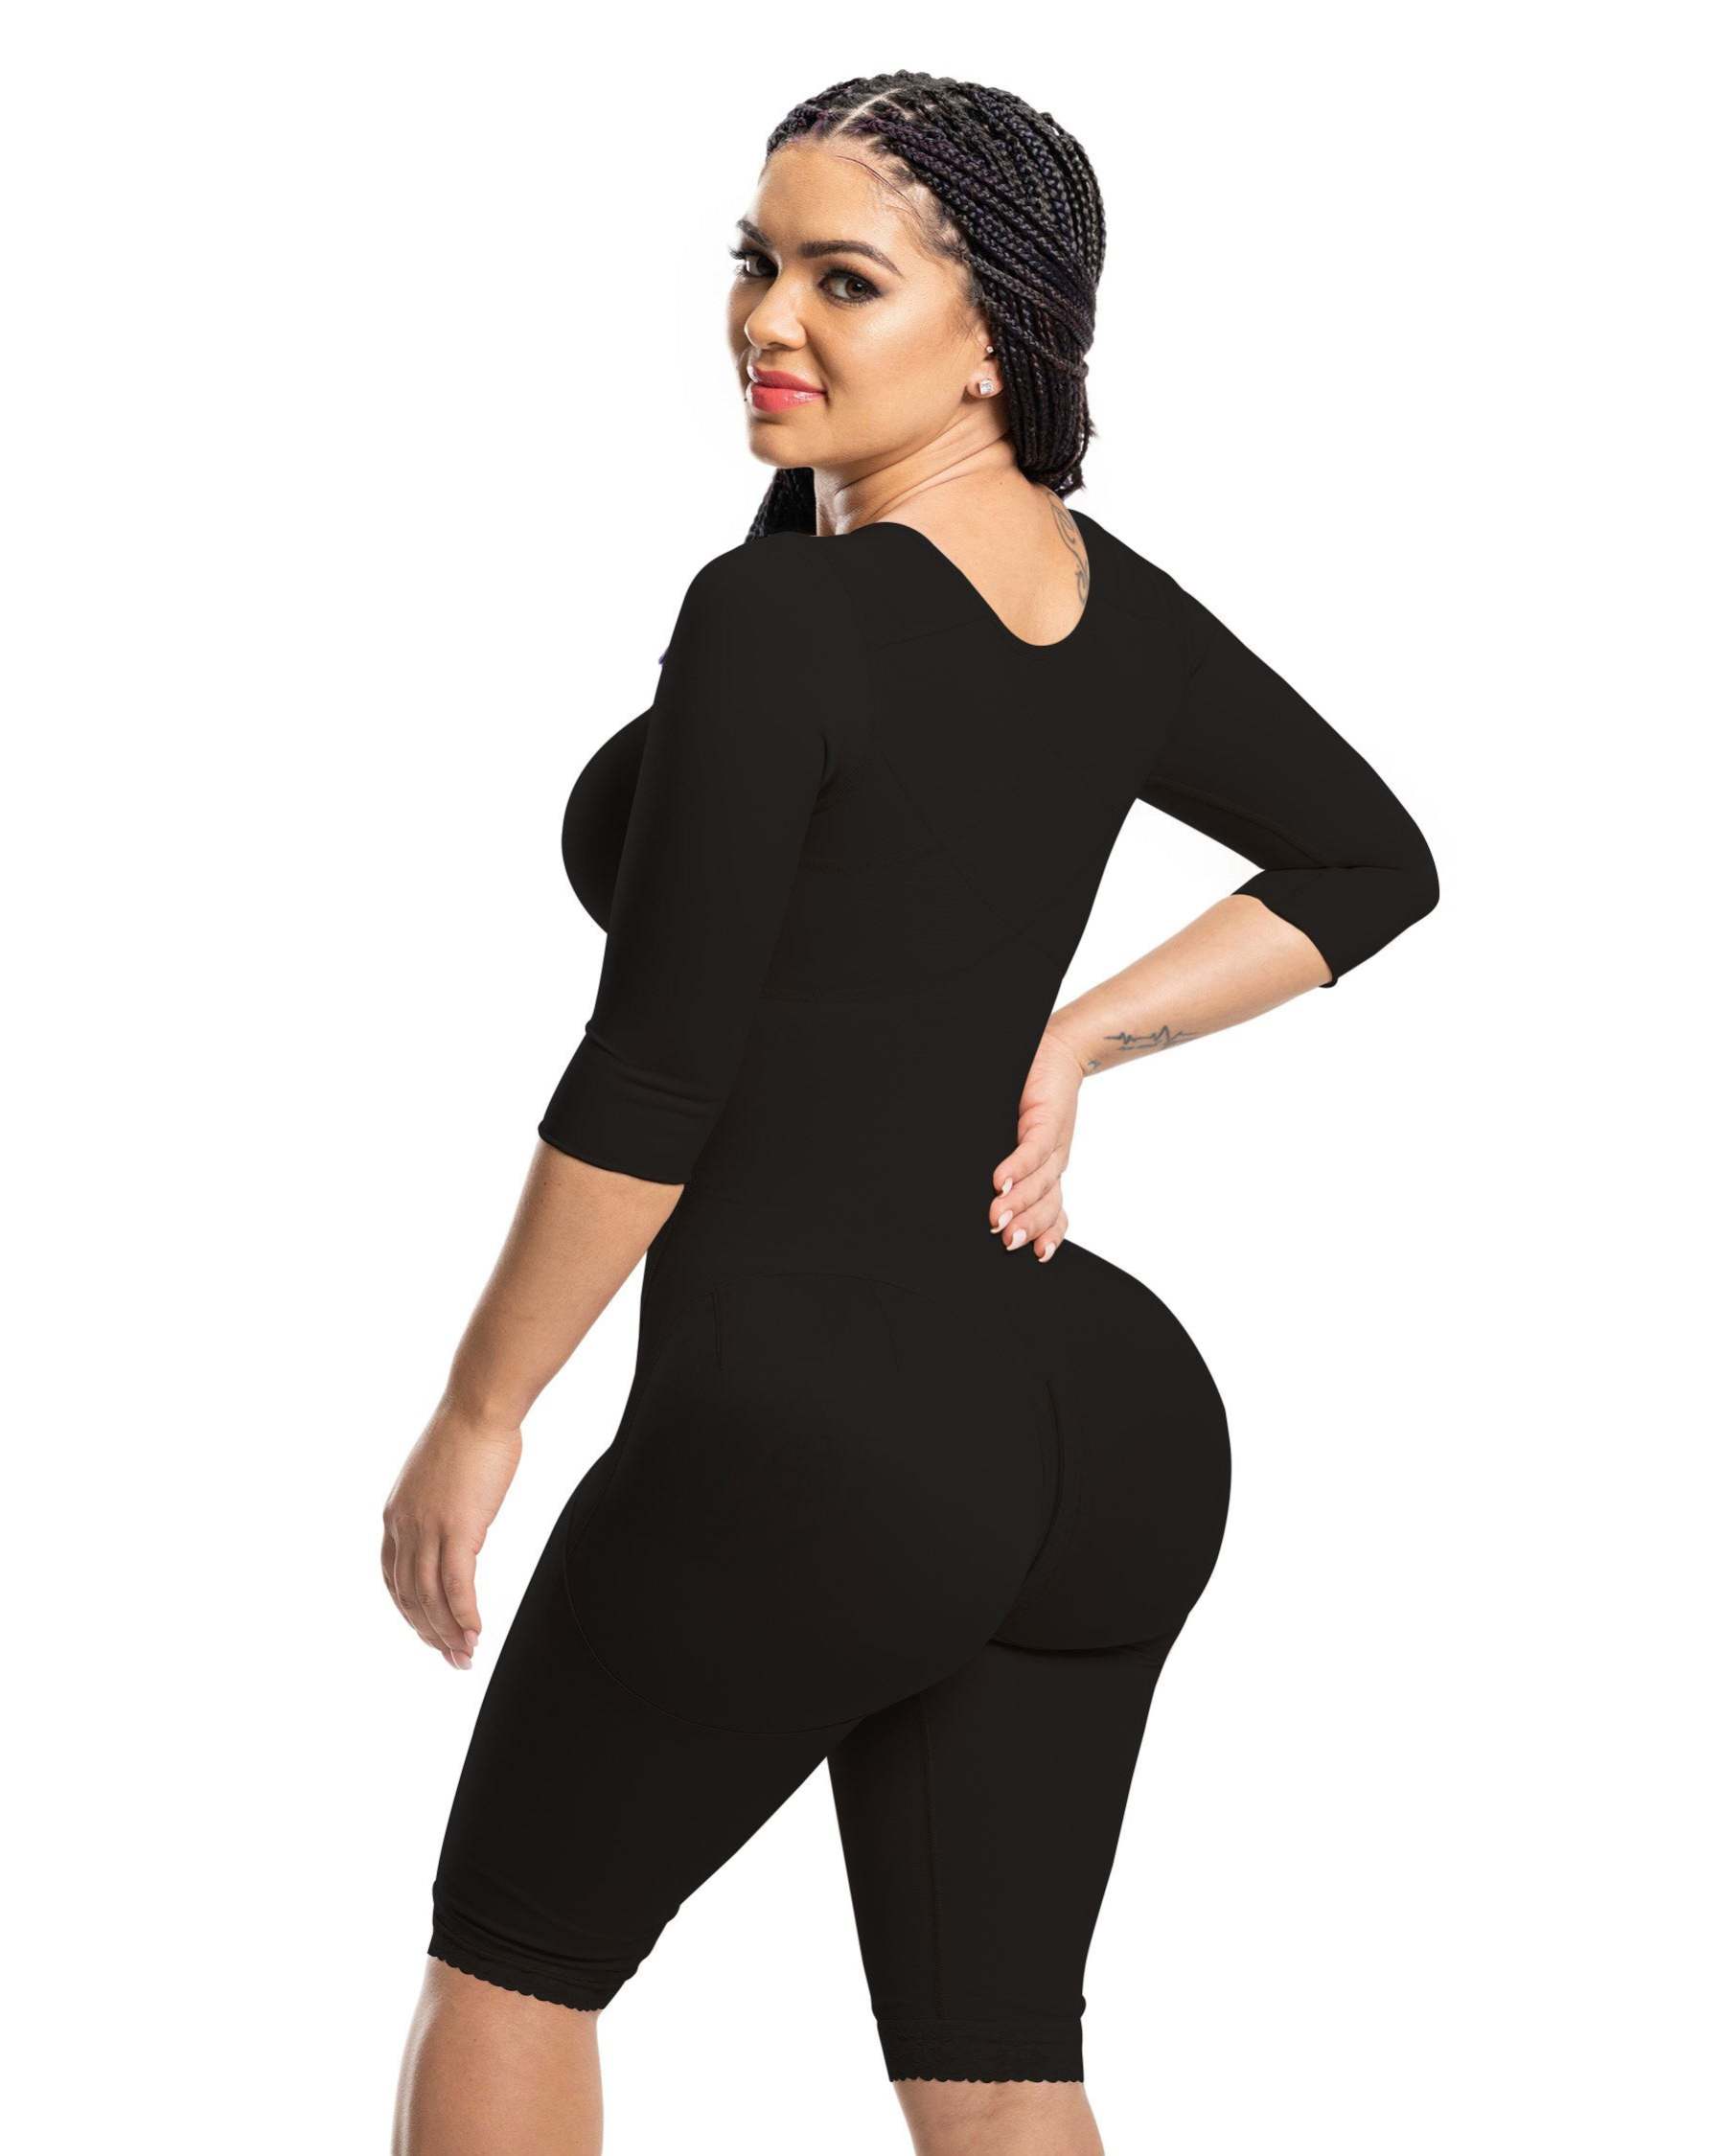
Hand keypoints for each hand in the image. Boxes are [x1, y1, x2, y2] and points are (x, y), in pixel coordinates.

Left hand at [381, 1399, 521, 1669]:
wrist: (479, 1407)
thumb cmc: (469, 1434)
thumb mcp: (439, 1481)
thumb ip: (439, 1511)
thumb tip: (460, 1533)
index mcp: (395, 1516)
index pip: (393, 1579)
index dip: (410, 1612)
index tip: (430, 1631)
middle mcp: (404, 1527)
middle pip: (409, 1596)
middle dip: (429, 1632)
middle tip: (452, 1658)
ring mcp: (428, 1529)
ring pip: (431, 1599)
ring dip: (448, 1633)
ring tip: (465, 1656)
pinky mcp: (459, 1529)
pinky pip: (457, 1586)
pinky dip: (465, 1616)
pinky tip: (476, 1633)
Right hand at [989, 1026, 1085, 1259]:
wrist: (1058, 1051)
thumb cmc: (1032, 1096)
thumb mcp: (1016, 1137)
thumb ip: (1004, 1166)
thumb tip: (978, 1190)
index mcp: (1047, 1171)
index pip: (1053, 1212)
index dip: (1047, 1234)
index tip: (1037, 1257)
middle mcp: (1053, 1162)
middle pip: (1048, 1203)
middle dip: (1029, 1226)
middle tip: (1007, 1242)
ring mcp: (1052, 1141)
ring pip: (1041, 1181)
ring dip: (1019, 1202)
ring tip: (998, 1218)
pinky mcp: (1046, 1118)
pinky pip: (1033, 1148)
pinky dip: (1017, 1166)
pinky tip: (1001, 1181)